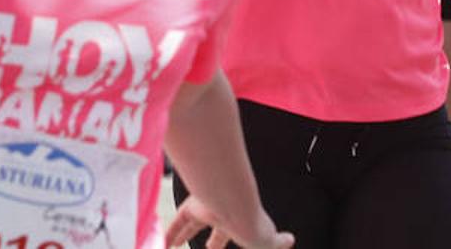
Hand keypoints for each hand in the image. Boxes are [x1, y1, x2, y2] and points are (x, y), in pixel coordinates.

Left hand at [166, 195, 293, 248]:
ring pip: (187, 224)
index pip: (222, 234)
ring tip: (167, 246)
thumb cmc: (254, 222)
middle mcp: (219, 213)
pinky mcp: (193, 206)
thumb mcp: (269, 239)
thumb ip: (277, 242)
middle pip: (203, 224)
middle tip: (183, 243)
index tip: (210, 246)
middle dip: (193, 235)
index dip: (216, 242)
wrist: (239, 209)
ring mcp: (206, 209)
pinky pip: (176, 224)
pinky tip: (161, 244)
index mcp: (236, 223)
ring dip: (177, 236)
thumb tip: (289, 240)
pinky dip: (168, 235)